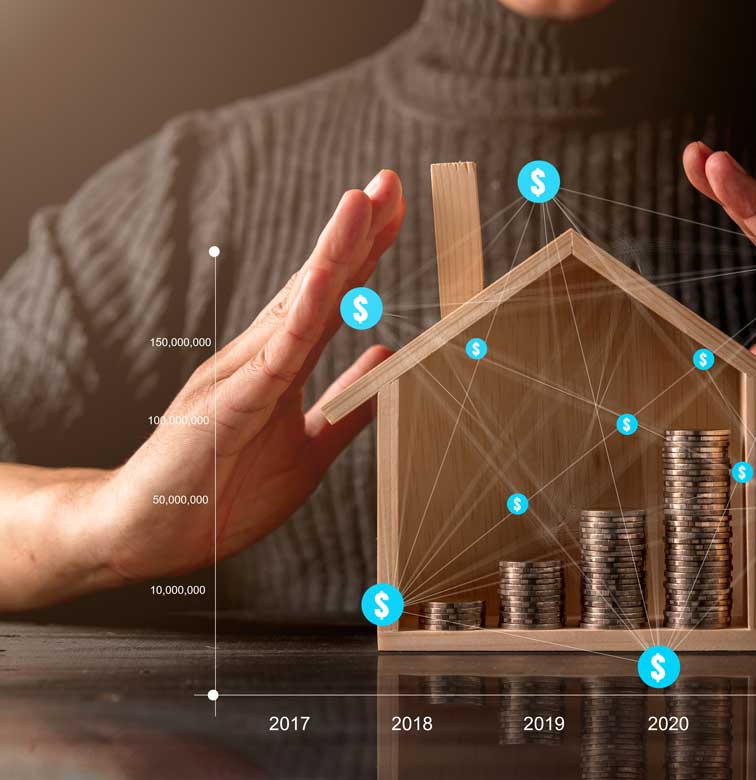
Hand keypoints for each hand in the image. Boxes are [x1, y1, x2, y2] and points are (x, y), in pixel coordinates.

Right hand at [94, 170, 405, 581]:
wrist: (149, 533)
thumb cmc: (223, 491)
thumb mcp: (310, 447)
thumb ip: (349, 404)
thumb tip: (390, 358)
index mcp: (279, 364)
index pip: (329, 298)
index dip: (363, 253)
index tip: (394, 211)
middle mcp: (260, 356)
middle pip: (316, 285)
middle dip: (356, 233)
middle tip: (389, 181)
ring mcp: (242, 374)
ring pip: (297, 306)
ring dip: (332, 253)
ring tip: (361, 203)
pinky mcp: (230, 405)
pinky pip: (274, 356)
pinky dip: (302, 316)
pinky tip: (325, 280)